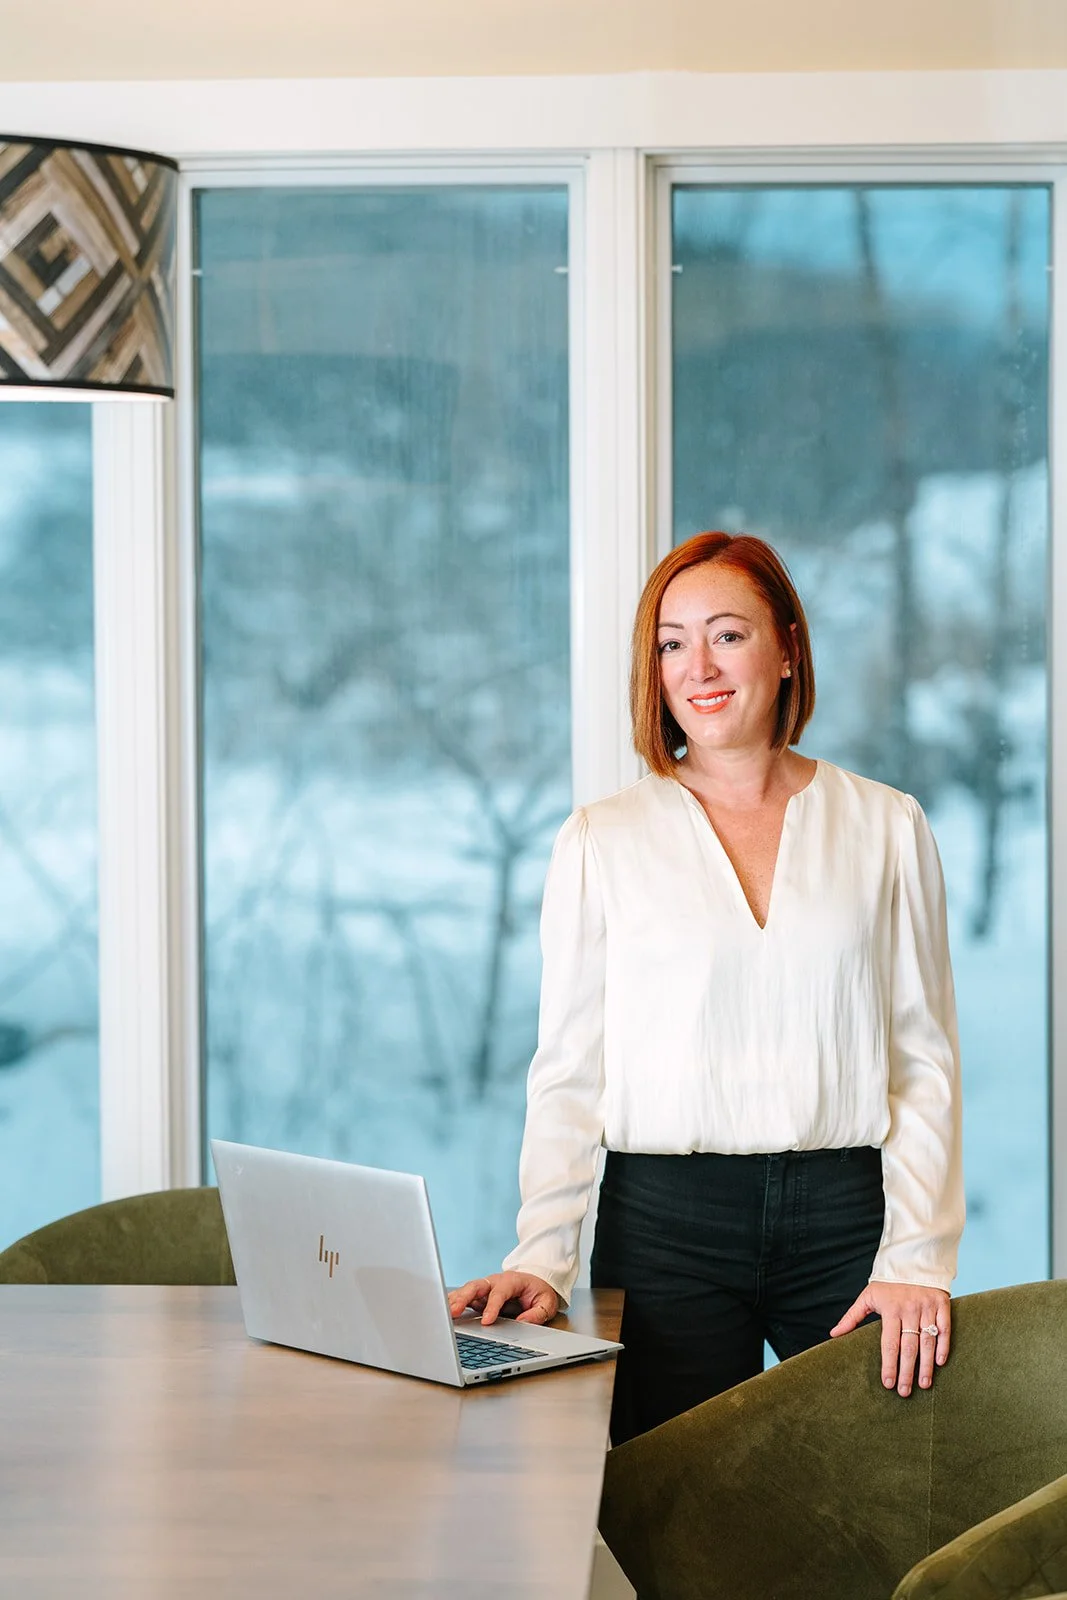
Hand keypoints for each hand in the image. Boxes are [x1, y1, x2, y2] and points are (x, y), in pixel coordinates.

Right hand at [447, 1271, 559, 1326]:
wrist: (535, 1282)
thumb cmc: (539, 1292)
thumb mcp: (547, 1302)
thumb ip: (537, 1313)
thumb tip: (522, 1322)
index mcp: (512, 1281)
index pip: (499, 1293)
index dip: (492, 1306)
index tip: (487, 1321)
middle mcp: (495, 1281)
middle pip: (476, 1286)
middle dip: (464, 1298)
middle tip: (454, 1311)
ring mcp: (484, 1288)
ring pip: (466, 1290)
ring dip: (454, 1300)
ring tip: (442, 1313)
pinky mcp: (478, 1296)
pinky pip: (463, 1297)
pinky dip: (453, 1303)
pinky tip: (443, 1312)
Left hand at [830, 1282, 950, 1396]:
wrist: (912, 1258)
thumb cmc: (887, 1284)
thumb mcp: (868, 1297)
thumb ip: (852, 1317)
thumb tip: (834, 1334)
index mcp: (890, 1309)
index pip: (889, 1343)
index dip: (889, 1365)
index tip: (888, 1384)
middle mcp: (909, 1310)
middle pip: (908, 1347)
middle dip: (906, 1371)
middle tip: (905, 1392)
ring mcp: (927, 1307)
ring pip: (927, 1341)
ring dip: (926, 1365)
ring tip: (924, 1384)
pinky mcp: (942, 1304)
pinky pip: (944, 1328)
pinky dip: (943, 1345)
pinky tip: (940, 1362)